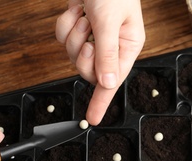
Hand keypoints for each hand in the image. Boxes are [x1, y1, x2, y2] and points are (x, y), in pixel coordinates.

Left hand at [56, 0, 144, 124]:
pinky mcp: (80, 26)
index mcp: (128, 45)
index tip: (92, 119)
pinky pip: (64, 37)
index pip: (113, 81)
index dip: (102, 101)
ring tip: (84, 14)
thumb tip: (107, 84)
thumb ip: (107, 54)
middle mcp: (112, 45)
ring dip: (73, 33)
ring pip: (73, 54)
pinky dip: (66, 23)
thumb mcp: (109, 21)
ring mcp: (94, 36)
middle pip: (88, 70)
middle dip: (82, 52)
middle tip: (88, 32)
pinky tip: (76, 9)